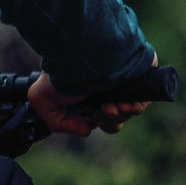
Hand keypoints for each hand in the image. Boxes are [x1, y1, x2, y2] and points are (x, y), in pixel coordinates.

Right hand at [28, 55, 157, 136]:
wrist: (76, 55)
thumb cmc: (56, 76)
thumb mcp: (42, 102)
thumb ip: (59, 123)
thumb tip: (87, 129)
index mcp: (84, 93)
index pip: (98, 116)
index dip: (97, 122)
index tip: (92, 116)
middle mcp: (103, 87)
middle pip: (115, 116)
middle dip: (111, 119)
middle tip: (105, 109)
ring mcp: (120, 82)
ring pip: (129, 110)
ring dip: (122, 114)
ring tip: (113, 106)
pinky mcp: (137, 76)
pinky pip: (143, 99)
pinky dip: (136, 106)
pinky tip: (126, 104)